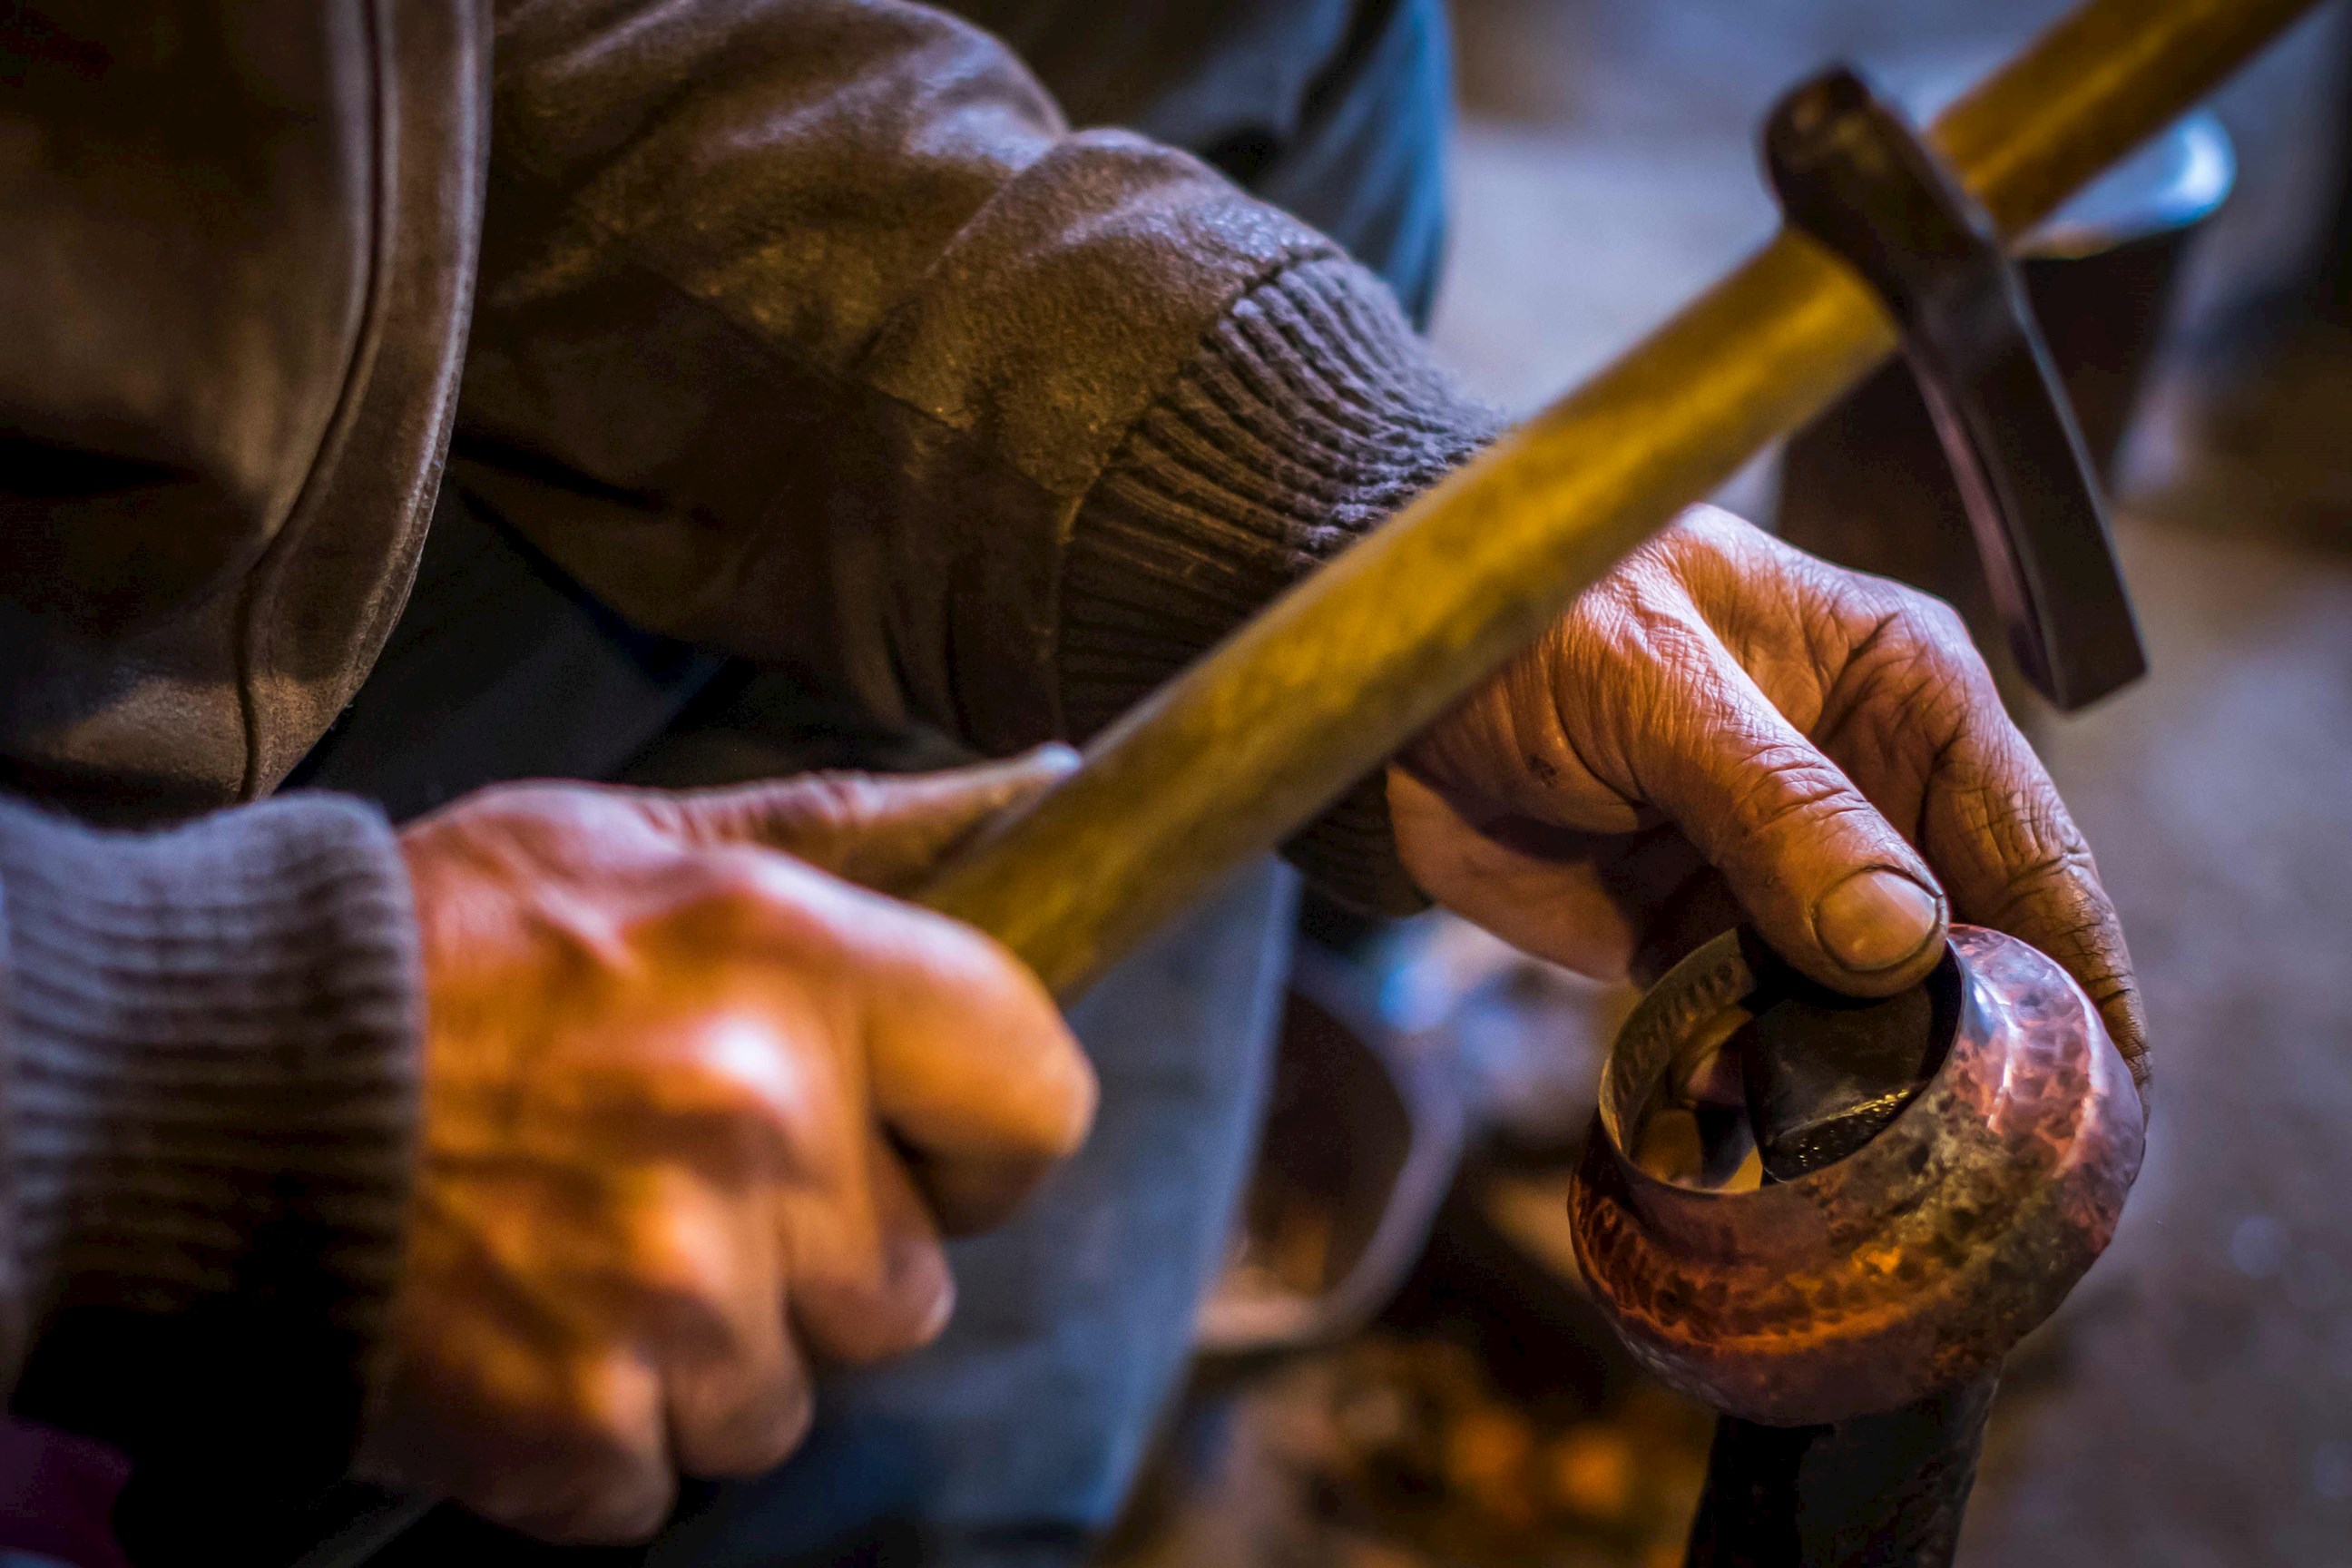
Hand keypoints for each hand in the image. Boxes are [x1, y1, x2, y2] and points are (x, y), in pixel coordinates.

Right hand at [360, 750, 1094, 1542]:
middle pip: (917, 1282)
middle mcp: (757, 1130)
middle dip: (830, 1253)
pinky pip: (677, 1469)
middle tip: (695, 1182)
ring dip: (719, 1345)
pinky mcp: (579, 1430)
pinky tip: (535, 1321)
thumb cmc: (436, 949)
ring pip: (798, 1391)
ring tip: (591, 1248)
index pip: (1039, 1098)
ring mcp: (672, 1296)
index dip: (989, 1129)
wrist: (197, 1086)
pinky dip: (614, 1424)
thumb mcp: (638, 841)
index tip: (925, 1133)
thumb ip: (854, 830)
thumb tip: (1043, 795)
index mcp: (794, 965)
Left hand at [1392, 507, 2145, 1092]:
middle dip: (1959, 1044)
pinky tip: (1737, 1116)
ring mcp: (1781, 875)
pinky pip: (1754, 1034)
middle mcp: (1863, 789)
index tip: (2108, 1091)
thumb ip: (1779, 806)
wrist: (1383, 675)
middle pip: (1960, 945)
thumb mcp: (1655, 687)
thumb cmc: (1526, 620)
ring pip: (1860, 1007)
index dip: (2078, 968)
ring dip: (1847, 1077)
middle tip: (1968, 1154)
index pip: (2029, 841)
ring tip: (1841, 1143)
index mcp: (1899, 691)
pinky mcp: (1697, 939)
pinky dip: (1750, 1080)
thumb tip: (1902, 941)